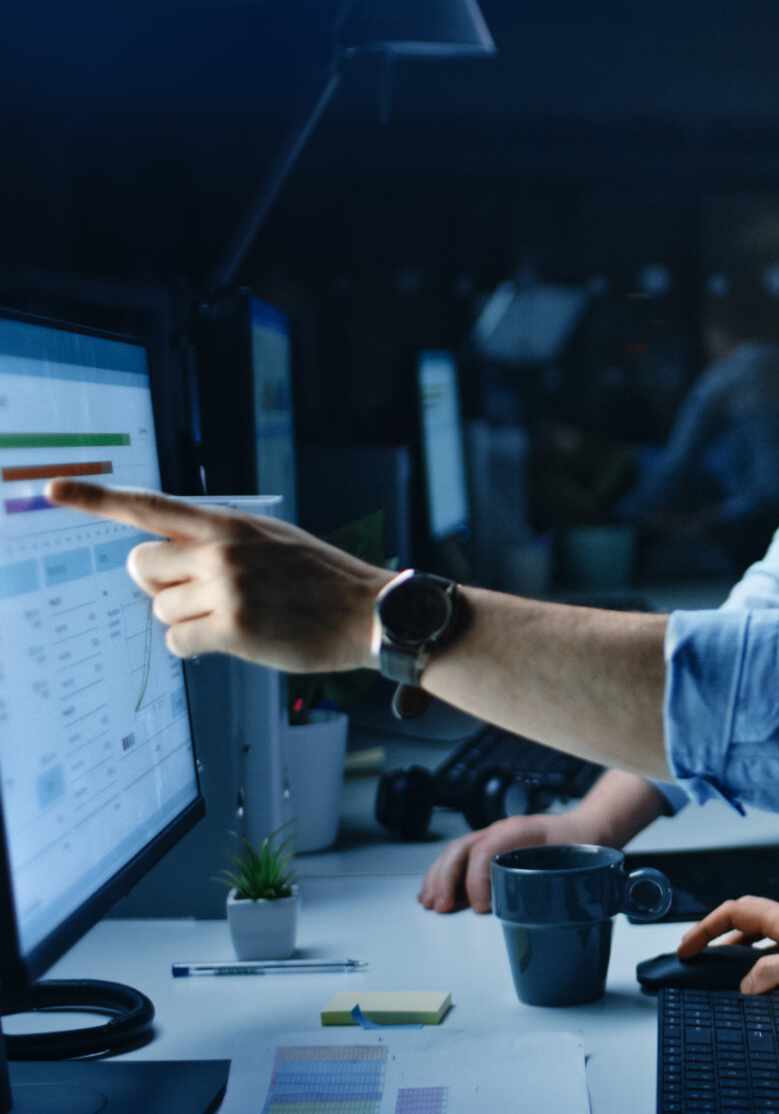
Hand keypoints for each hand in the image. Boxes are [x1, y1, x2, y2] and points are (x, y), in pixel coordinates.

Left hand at [45, 479, 392, 673]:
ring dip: (186, 618)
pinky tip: (233, 639)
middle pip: (140, 566)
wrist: (369, 612)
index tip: (51, 489)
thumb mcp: (270, 539)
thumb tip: (154, 562)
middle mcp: (221, 551)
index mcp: (228, 522)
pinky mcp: (232, 629)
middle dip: (159, 583)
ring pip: (159, 608)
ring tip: (235, 616)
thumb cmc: (321, 579)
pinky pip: (178, 641)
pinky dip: (196, 646)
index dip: (94, 498)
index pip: (148, 505)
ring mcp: (226, 589)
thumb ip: (215, 540)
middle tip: (199, 592)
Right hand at [418, 814, 602, 913]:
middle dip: (446, 879)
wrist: (583, 830)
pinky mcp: (488, 848)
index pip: (487, 849)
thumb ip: (554, 880)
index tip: (481, 908)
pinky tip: (432, 893)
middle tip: (442, 907)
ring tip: (430, 902)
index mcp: (523, 830)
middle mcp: (502, 830)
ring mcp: (492, 837)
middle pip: (462, 848)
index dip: (477, 879)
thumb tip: (533, 910)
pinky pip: (458, 858)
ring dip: (438, 878)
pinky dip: (441, 875)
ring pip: (455, 852)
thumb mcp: (573, 860)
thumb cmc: (579, 846)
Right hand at [678, 897, 778, 996]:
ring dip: (736, 946)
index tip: (687, 945)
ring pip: (761, 933)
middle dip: (715, 933)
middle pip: (745, 918)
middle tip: (695, 953)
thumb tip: (745, 982)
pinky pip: (778, 946)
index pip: (737, 911)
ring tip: (720, 966)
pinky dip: (759, 956)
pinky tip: (761, 975)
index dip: (707, 925)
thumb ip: (773, 973)